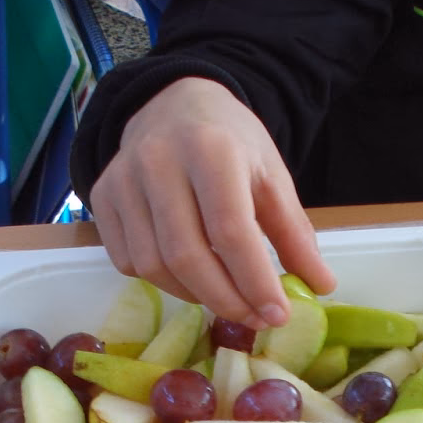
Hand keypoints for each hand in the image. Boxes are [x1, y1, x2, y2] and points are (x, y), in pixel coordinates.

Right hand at [87, 77, 336, 329]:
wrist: (174, 104)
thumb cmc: (229, 143)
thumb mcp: (271, 176)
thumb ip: (294, 232)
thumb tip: (320, 286)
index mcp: (210, 150)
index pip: (230, 231)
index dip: (254, 281)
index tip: (277, 315)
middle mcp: (158, 161)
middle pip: (187, 256)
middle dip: (225, 300)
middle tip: (254, 319)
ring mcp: (123, 181)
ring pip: (154, 266)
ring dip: (195, 296)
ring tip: (226, 298)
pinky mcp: (101, 199)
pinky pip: (128, 261)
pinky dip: (163, 282)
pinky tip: (190, 278)